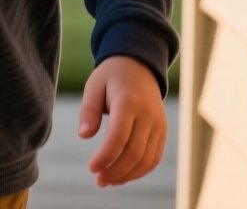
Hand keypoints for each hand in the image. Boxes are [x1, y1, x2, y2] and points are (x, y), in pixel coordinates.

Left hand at [78, 55, 166, 186]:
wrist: (139, 65)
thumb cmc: (111, 77)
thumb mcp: (94, 85)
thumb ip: (88, 110)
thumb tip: (84, 136)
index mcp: (128, 101)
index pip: (118, 137)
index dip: (105, 156)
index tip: (91, 168)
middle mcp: (148, 114)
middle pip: (134, 152)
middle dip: (116, 171)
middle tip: (99, 180)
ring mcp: (158, 123)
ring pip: (147, 159)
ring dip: (128, 175)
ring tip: (109, 180)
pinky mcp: (163, 130)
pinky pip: (155, 157)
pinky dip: (141, 170)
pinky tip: (124, 174)